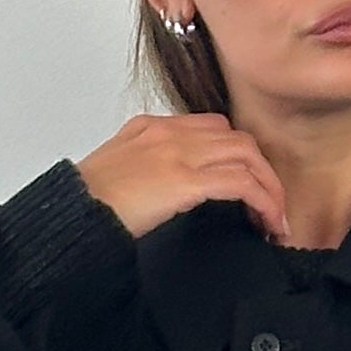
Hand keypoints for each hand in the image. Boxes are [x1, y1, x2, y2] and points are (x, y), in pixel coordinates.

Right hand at [74, 113, 289, 244]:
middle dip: (263, 172)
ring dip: (270, 189)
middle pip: (238, 139)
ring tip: (276, 221)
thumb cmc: (87, 201)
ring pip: (248, 157)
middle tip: (272, 206)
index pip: (214, 128)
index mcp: (154, 127)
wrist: (73, 211)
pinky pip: (242, 183)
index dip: (239, 156)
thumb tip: (163, 187)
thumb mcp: (117, 169)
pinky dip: (264, 202)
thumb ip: (144, 166)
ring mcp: (179, 153)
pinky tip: (269, 223)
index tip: (248, 186)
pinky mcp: (185, 181)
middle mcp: (171, 133)